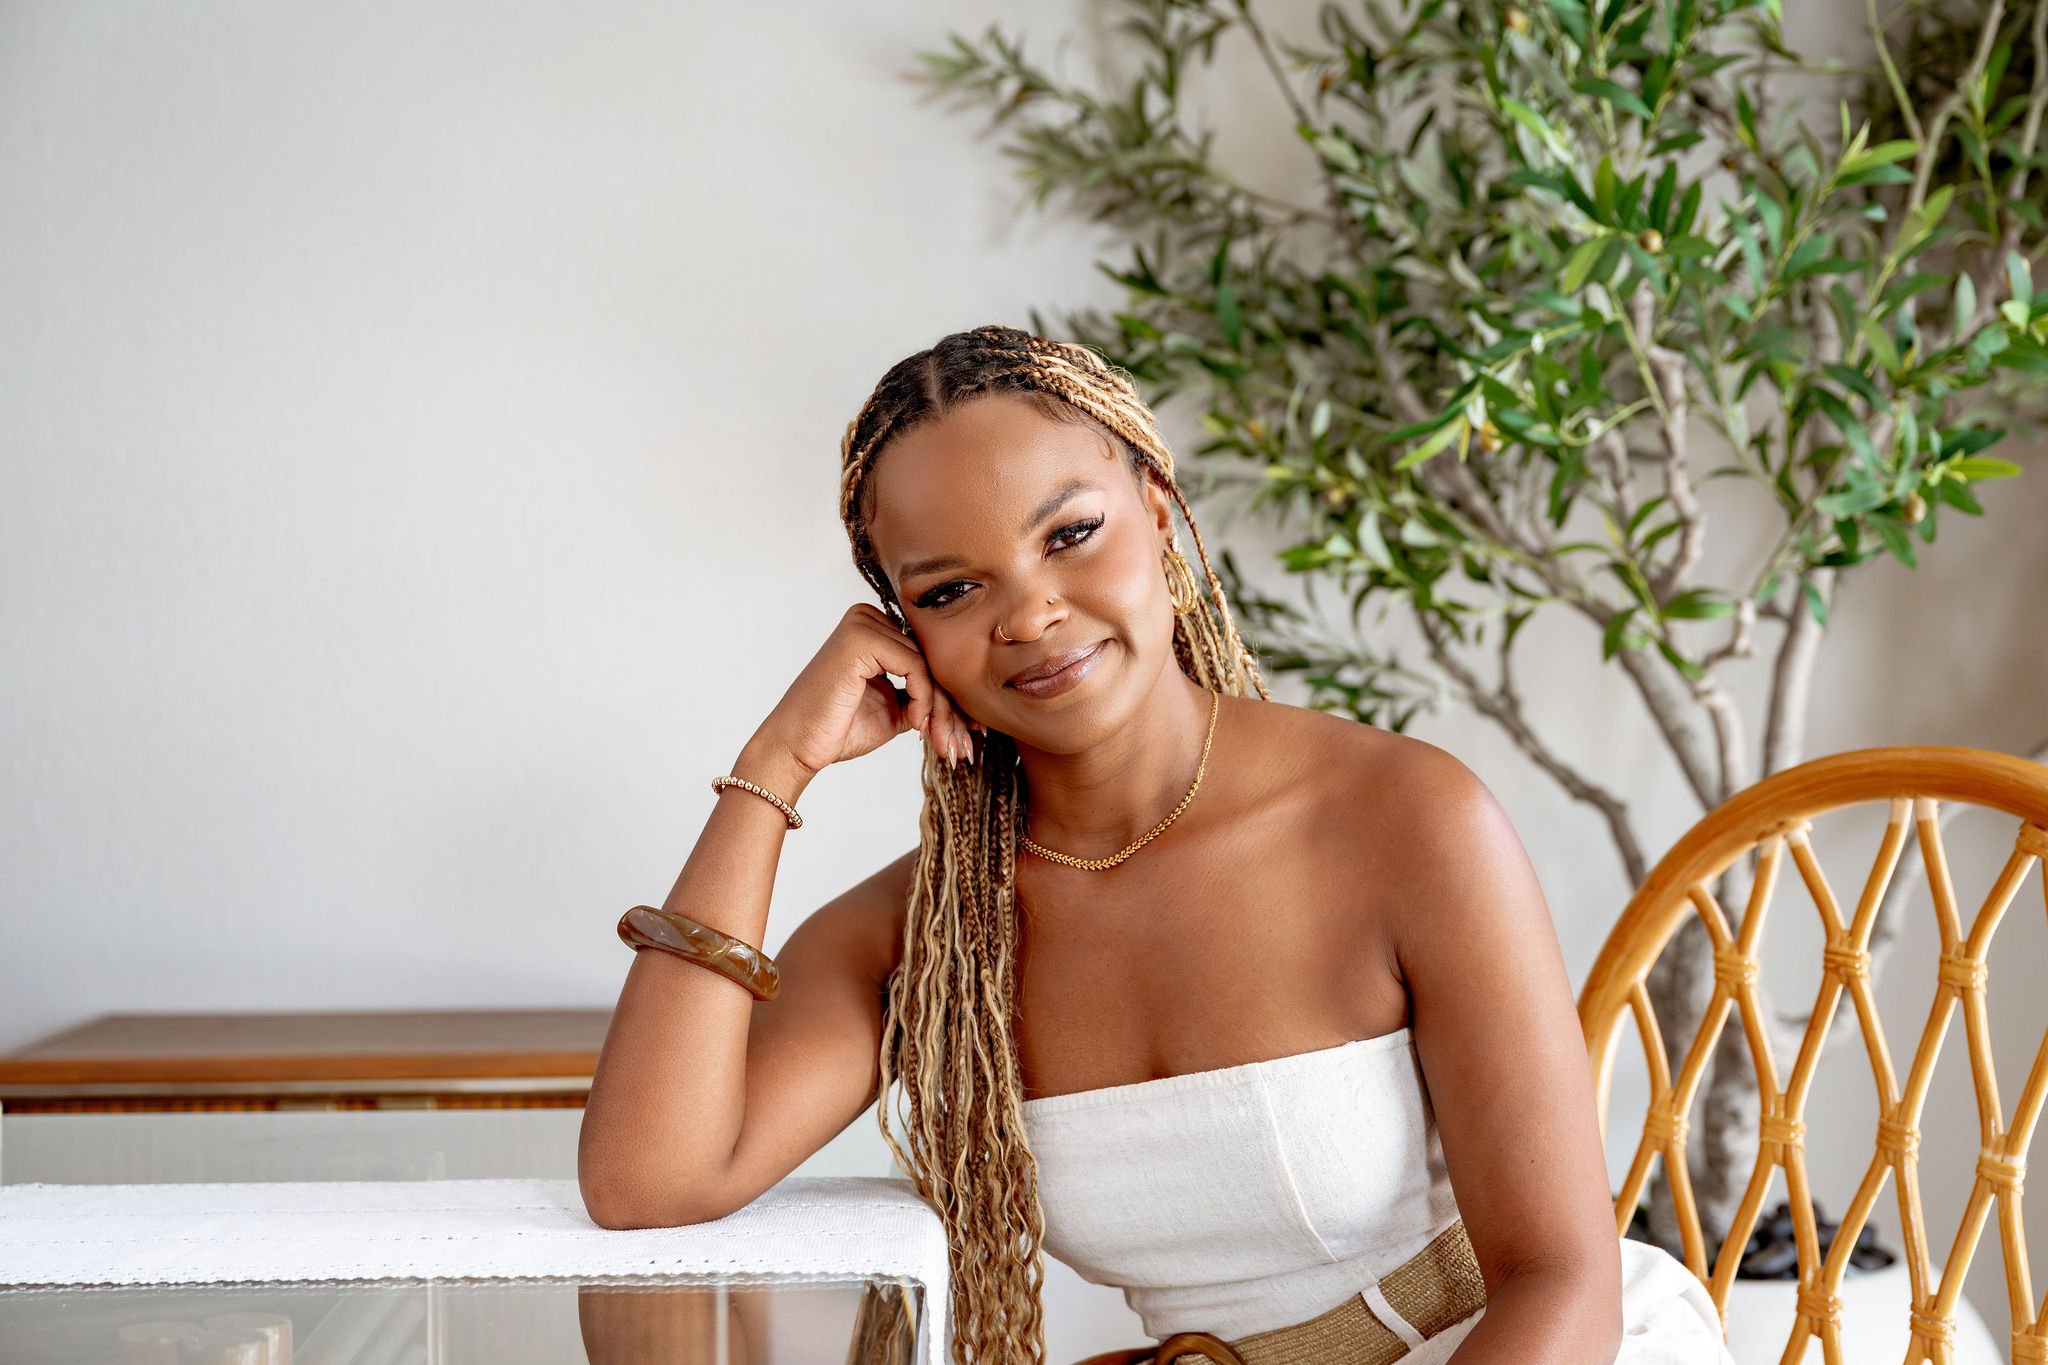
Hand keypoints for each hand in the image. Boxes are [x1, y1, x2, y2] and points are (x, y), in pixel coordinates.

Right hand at [751, 603, 978, 777]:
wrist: (797, 747)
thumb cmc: (837, 729)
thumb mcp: (892, 709)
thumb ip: (920, 695)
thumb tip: (963, 701)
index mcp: (873, 628)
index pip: (927, 656)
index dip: (950, 696)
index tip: (970, 730)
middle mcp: (868, 617)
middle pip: (930, 659)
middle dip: (951, 707)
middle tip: (962, 745)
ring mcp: (862, 624)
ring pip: (928, 665)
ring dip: (940, 710)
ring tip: (939, 742)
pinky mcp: (860, 639)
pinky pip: (914, 666)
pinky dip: (922, 699)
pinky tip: (915, 724)